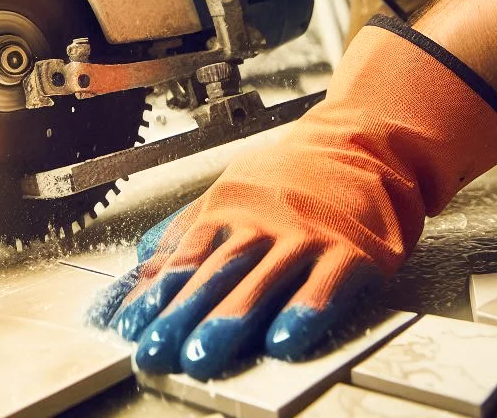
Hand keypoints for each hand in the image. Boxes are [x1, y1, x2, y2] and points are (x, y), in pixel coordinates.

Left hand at [88, 15, 496, 379]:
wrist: (364, 142)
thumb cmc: (292, 177)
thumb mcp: (229, 192)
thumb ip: (184, 234)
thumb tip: (139, 273)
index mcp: (229, 208)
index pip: (186, 256)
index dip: (157, 295)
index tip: (132, 329)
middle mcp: (264, 221)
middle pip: (218, 271)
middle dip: (183, 315)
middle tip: (158, 350)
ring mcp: (309, 234)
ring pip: (264, 278)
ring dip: (231, 320)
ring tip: (203, 354)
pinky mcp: (354, 250)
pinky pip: (327, 283)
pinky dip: (305, 312)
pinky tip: (284, 340)